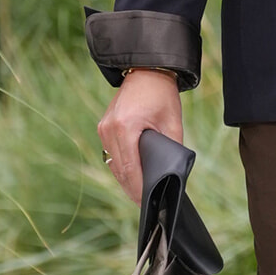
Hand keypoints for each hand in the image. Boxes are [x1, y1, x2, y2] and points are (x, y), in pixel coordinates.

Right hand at [97, 70, 182, 204]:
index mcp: (126, 127)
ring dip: (124, 178)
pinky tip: (131, 175)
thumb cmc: (162, 95)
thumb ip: (171, 150)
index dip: (137, 188)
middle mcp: (109, 129)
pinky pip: (110, 152)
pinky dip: (120, 165)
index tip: (145, 202)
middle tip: (144, 203)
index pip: (130, 167)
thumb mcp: (172, 123)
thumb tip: (171, 175)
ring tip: (138, 193)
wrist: (146, 71)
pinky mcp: (103, 126)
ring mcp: (103, 128)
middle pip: (119, 169)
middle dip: (131, 187)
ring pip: (112, 163)